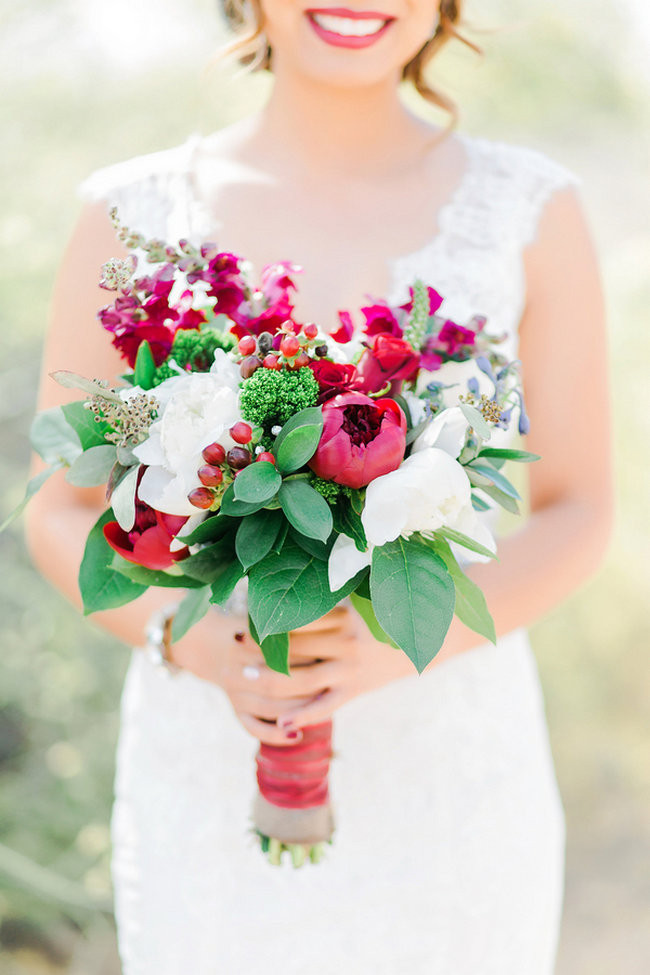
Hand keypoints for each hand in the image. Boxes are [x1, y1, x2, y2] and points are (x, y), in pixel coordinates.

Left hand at [168, 605, 413, 745]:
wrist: (433, 638)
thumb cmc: (390, 610)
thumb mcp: (365, 594)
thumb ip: (335, 587)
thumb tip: (301, 565)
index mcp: (344, 614)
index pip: (298, 617)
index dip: (268, 617)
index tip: (243, 614)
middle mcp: (345, 641)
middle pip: (293, 647)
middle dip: (260, 648)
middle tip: (231, 646)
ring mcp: (350, 669)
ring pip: (302, 679)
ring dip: (270, 681)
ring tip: (243, 678)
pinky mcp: (357, 691)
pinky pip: (325, 707)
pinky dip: (303, 717)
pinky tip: (281, 726)